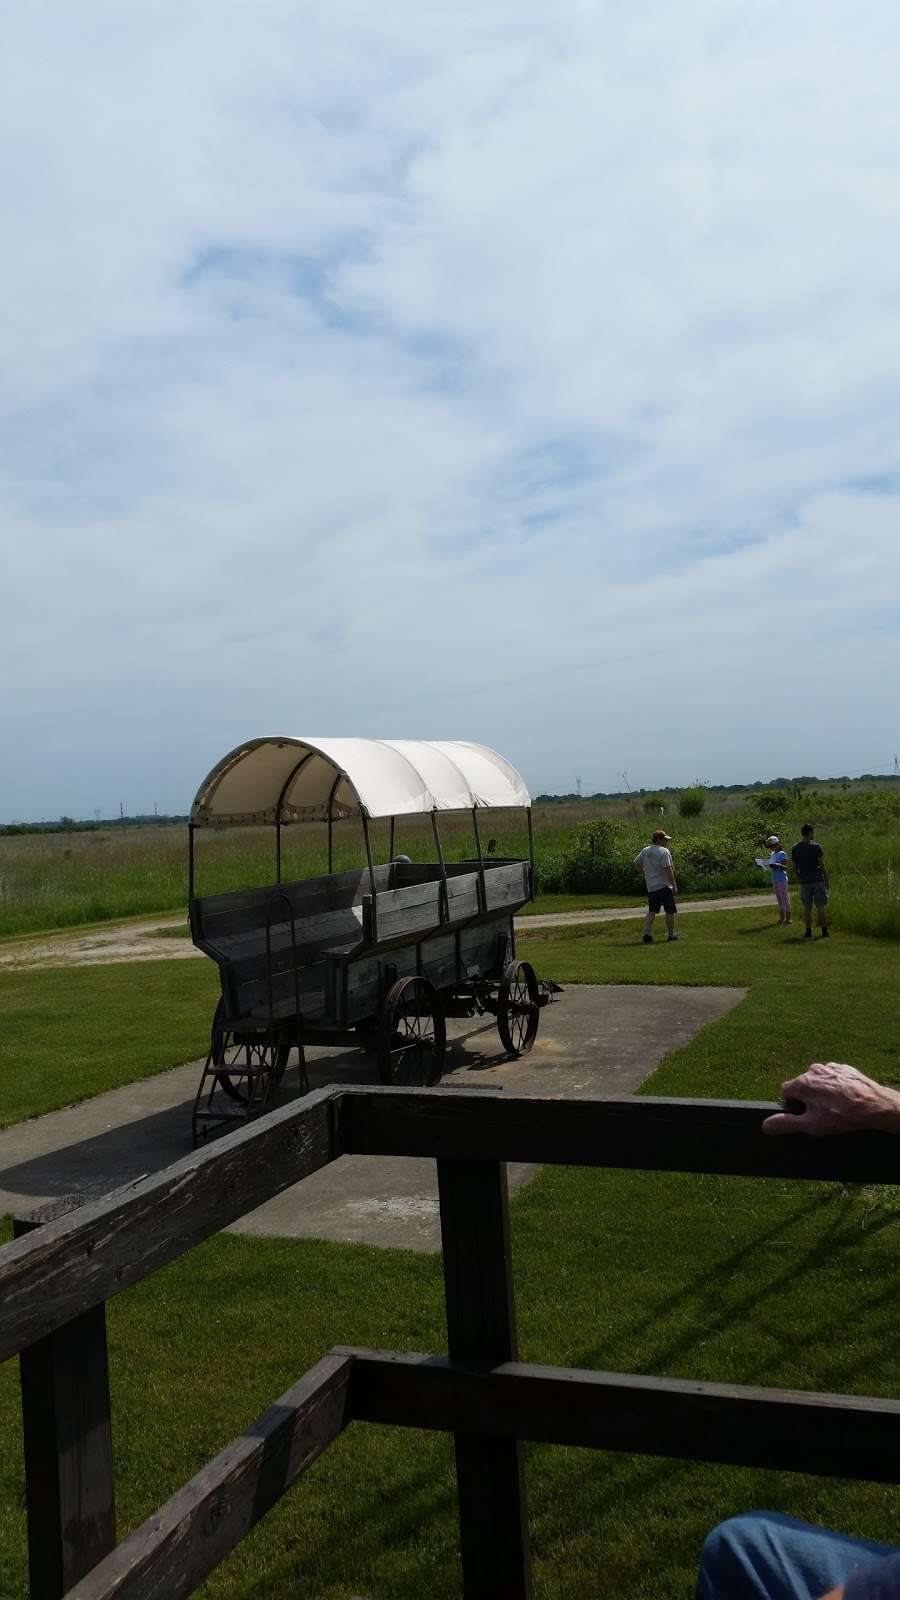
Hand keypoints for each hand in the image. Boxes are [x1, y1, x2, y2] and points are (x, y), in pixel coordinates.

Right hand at [762, 1063, 899, 1137]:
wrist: (875, 1105)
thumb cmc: (842, 1116)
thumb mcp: (812, 1125)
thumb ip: (787, 1123)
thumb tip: (765, 1125)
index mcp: (802, 1083)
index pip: (785, 1090)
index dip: (793, 1104)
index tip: (806, 1113)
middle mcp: (812, 1070)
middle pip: (802, 1084)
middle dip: (808, 1097)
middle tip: (823, 1112)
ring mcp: (829, 1067)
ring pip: (817, 1080)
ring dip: (821, 1090)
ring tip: (836, 1105)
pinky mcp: (843, 1067)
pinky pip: (832, 1076)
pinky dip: (835, 1085)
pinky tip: (845, 1097)